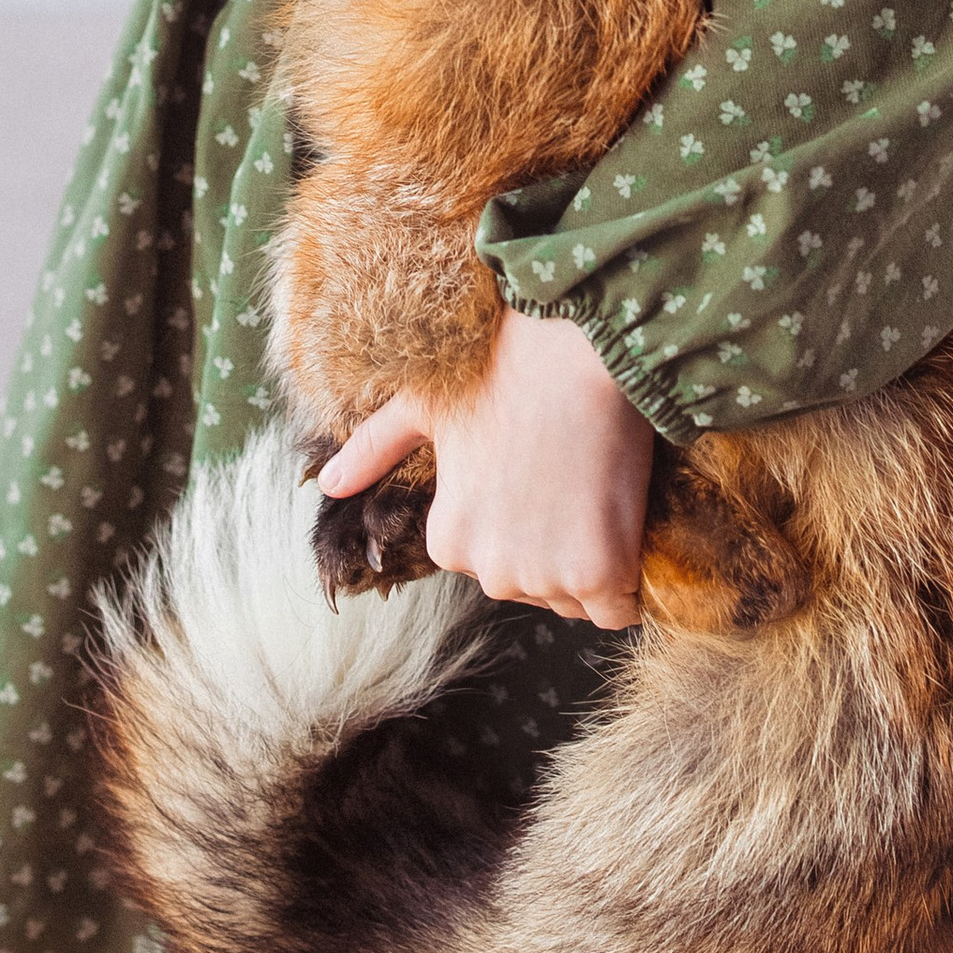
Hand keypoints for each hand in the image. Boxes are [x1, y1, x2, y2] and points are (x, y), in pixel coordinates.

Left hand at [317, 309, 652, 628]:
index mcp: (449, 539)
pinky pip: (618, 608)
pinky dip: (626, 578)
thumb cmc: (505, 366)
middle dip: (556, 547)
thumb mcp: (424, 403)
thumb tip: (326, 485)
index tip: (539, 476)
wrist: (580, 344)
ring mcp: (544, 575)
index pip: (494, 562)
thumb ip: (375, 449)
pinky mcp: (598, 572)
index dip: (523, 522)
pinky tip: (623, 523)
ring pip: (577, 595)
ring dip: (592, 561)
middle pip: (537, 584)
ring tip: (594, 490)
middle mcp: (489, 570)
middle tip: (570, 481)